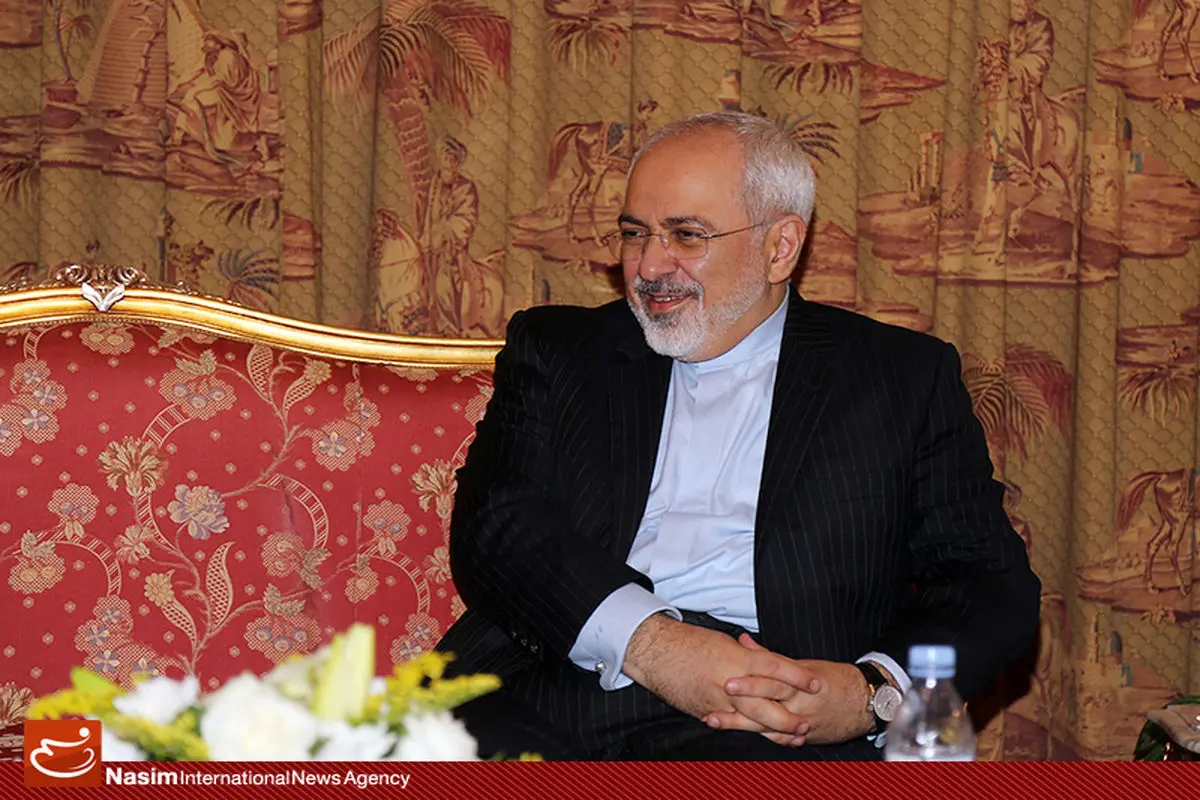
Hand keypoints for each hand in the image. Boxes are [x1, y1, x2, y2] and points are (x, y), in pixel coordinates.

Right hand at [622, 615, 819, 736]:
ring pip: (752, 723)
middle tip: (807, 723)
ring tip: (793, 737)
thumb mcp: (725, 643)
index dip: (798, 677)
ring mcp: (718, 702)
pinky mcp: (707, 713)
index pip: (776, 668)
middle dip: (789, 717)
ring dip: (775, 732)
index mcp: (737, 660)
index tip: (816, 683)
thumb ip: (748, 655)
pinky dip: (749, 732)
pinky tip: (764, 738)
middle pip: (768, 705)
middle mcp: (730, 684)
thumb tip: (766, 662)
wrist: (656, 654)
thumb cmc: (690, 642)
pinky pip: (732, 725)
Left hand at [702, 634, 875, 745]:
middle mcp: (799, 706)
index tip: (727, 682)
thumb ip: (770, 656)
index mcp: (799, 684)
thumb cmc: (835, 678)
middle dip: (738, 710)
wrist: (866, 702)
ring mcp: (801, 725)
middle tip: (713, 709)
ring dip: (740, 725)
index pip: (772, 682)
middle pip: (765, 708)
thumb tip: (743, 641)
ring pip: (767, 728)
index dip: (749, 683)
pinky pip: (779, 740)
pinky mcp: (804, 738)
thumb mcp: (804, 664)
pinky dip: (760, 738)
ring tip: (715, 720)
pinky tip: (739, 736)